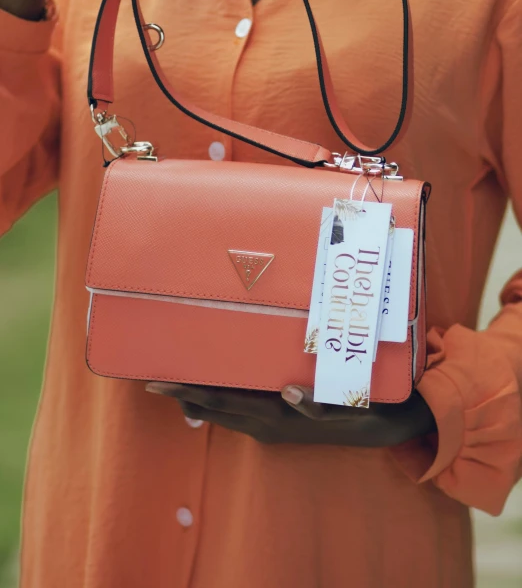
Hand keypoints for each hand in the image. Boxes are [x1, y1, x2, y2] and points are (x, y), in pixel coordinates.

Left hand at [146, 382, 435, 446]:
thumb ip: (317, 405)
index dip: (188, 390)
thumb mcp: (346, 404)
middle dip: (182, 391)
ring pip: (223, 409)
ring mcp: (271, 423)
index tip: (156, 380)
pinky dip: (217, 400)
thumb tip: (288, 393)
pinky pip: (238, 410)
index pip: (221, 401)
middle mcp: (267, 422)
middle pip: (214, 405)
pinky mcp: (279, 420)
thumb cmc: (362, 407)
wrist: (383, 427)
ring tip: (171, 380)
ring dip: (196, 396)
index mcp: (275, 415)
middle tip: (149, 376)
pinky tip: (210, 388)